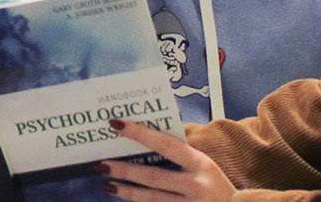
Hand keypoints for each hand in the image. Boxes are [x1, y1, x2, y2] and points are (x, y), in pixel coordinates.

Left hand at [102, 118, 235, 201]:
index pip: (165, 144)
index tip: (117, 125)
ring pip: (150, 199)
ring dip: (126, 192)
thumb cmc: (218, 187)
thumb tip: (151, 137)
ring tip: (107, 185)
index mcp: (201, 164)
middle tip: (102, 165)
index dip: (140, 134)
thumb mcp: (206, 166)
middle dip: (124, 170)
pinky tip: (125, 200)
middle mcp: (196, 185)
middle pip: (152, 177)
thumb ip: (183, 155)